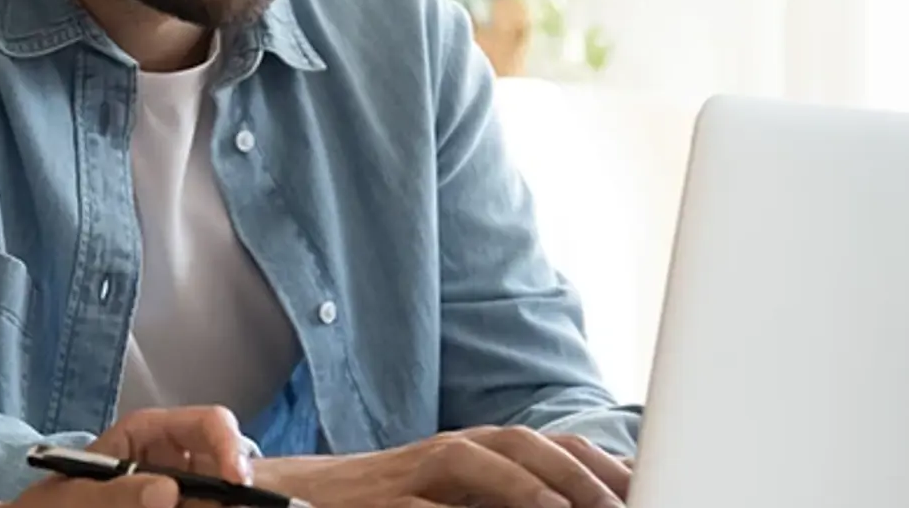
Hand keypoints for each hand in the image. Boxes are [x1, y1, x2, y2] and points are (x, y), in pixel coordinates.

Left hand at [0, 406, 251, 507]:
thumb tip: (168, 490)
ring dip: (224, 502)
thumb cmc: (50, 507)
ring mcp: (179, 490)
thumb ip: (115, 494)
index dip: (229, 446)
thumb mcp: (74, 499)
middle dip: (238, 490)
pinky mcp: (179, 505)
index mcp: (150, 435)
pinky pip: (207, 505)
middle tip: (241, 506)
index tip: (238, 483)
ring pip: (221, 495)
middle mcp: (173, 460)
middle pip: (228, 466)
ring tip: (217, 507)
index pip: (208, 424)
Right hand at [253, 426, 631, 507]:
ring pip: (480, 460)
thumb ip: (502, 499)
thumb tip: (575, 506)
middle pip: (524, 443)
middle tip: (631, 502)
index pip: (552, 447)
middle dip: (581, 470)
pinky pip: (426, 503)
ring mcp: (411, 472)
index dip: (606, 465)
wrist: (291, 498)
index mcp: (474, 452)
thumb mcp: (451, 500)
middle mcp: (448, 451)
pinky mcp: (381, 499)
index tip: (653, 489)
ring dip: (533, 485)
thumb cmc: (383, 506)